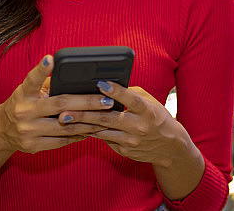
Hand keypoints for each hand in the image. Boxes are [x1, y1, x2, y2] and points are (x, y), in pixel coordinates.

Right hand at [0, 55, 115, 153]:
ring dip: (89, 121)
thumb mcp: (28, 91)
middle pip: (60, 104)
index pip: (32, 79)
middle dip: (86, 102)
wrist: (2, 130)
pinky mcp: (33, 146)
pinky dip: (79, 135)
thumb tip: (78, 77)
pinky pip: (62, 141)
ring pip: (65, 126)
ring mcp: (28, 130)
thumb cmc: (24, 104)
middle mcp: (24, 111)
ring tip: (106, 116)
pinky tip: (92, 130)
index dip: (42, 69)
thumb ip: (47, 84)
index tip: (50, 59)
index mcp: (23, 93)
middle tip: (107, 100)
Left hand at [58, 81, 196, 168]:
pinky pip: (104, 139)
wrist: (169, 147)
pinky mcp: (124, 150)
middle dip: (84, 114)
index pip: (131, 99)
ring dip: (81, 125)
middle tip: (65, 110)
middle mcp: (139, 126)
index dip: (117, 91)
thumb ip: (131, 93)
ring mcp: (130, 141)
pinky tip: (76, 127)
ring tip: (64, 119)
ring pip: (101, 131)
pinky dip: (90, 133)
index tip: (101, 83)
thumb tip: (107, 86)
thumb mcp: (150, 101)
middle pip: (108, 119)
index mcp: (147, 111)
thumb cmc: (157, 117)